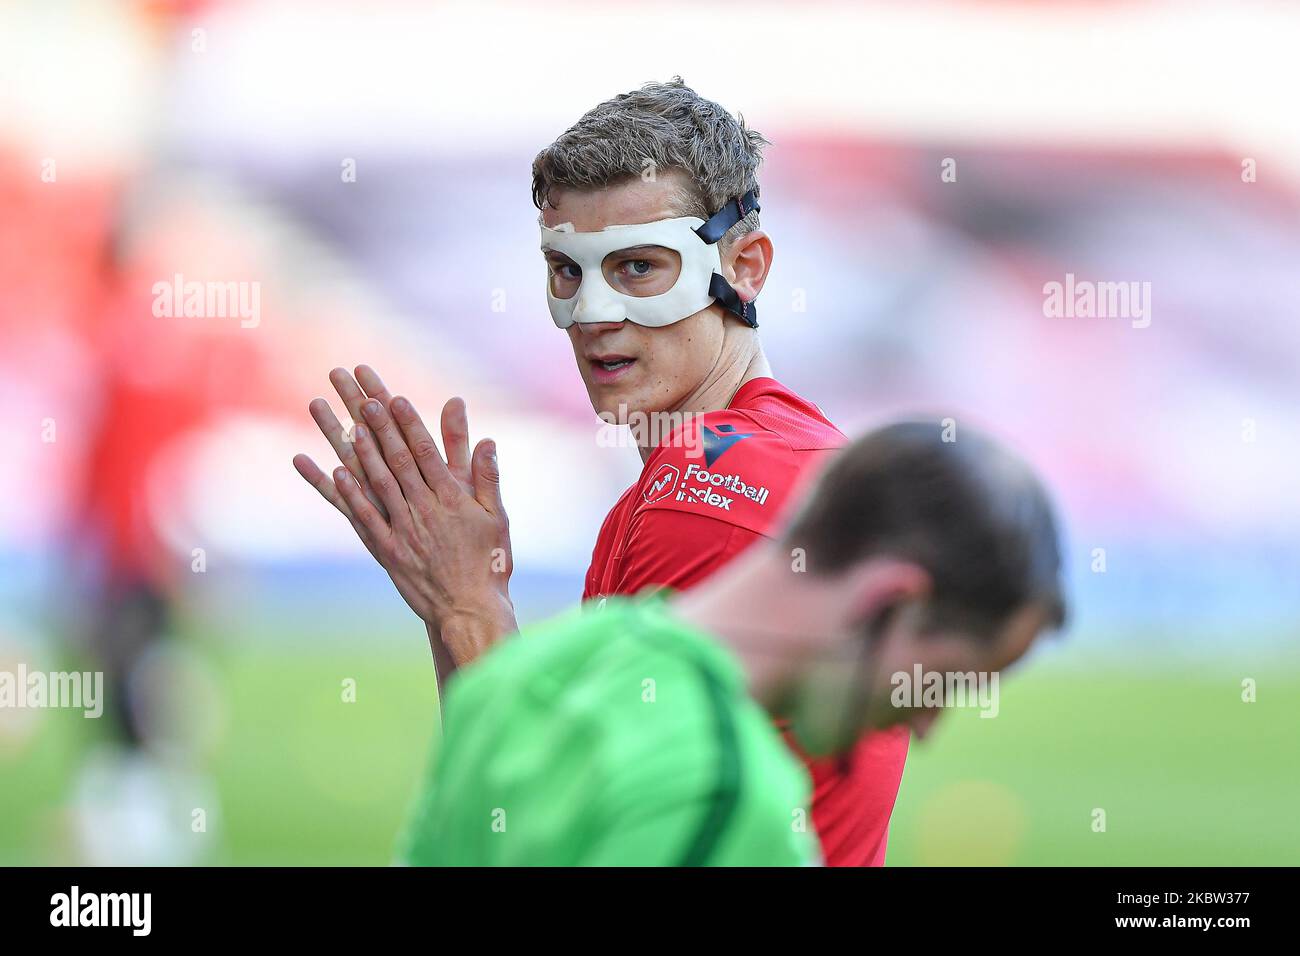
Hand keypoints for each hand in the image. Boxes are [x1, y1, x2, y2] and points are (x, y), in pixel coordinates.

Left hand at [293, 366, 515, 665]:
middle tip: (359, 395)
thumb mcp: (497, 518)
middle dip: (376, 424)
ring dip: (358, 450)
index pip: (426, 452)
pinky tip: (335, 471)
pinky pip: (364, 518)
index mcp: (452, 499)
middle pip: (396, 458)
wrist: (469, 610)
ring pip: (376, 482)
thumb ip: (488, 478)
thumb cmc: (489, 564)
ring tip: (343, 422)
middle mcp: (424, 509)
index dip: (408, 423)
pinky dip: (350, 494)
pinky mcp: (388, 551)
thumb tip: (488, 441)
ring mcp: (403, 530)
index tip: (393, 397)